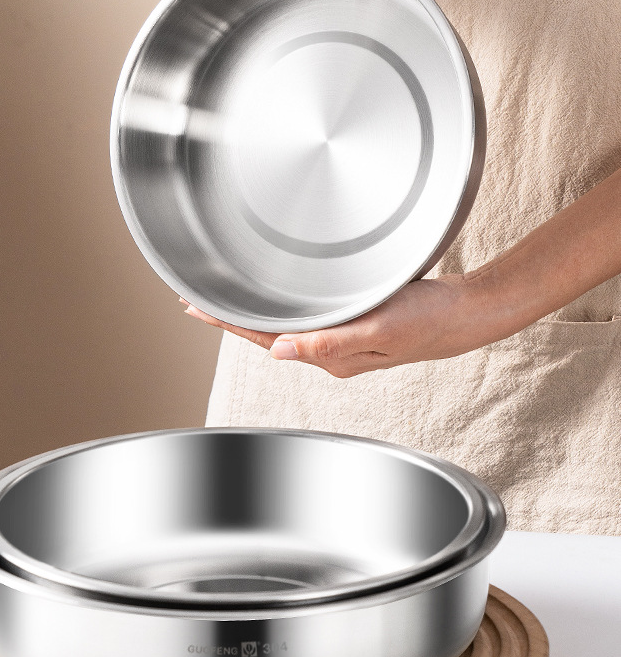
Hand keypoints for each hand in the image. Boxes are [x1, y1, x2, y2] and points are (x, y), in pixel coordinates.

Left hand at [181, 273, 503, 379]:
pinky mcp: (354, 324)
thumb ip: (330, 342)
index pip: (267, 339)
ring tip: (222, 302)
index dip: (229, 324)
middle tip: (193, 302)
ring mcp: (342, 340)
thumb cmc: (427, 320)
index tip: (197, 309)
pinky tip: (274, 300)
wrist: (463, 315)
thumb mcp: (379, 327)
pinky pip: (306, 319)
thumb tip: (280, 351)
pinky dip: (281, 308)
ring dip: (252, 313)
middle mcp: (331, 351)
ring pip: (284, 326)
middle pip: (268, 334)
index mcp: (332, 355)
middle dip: (230, 319)